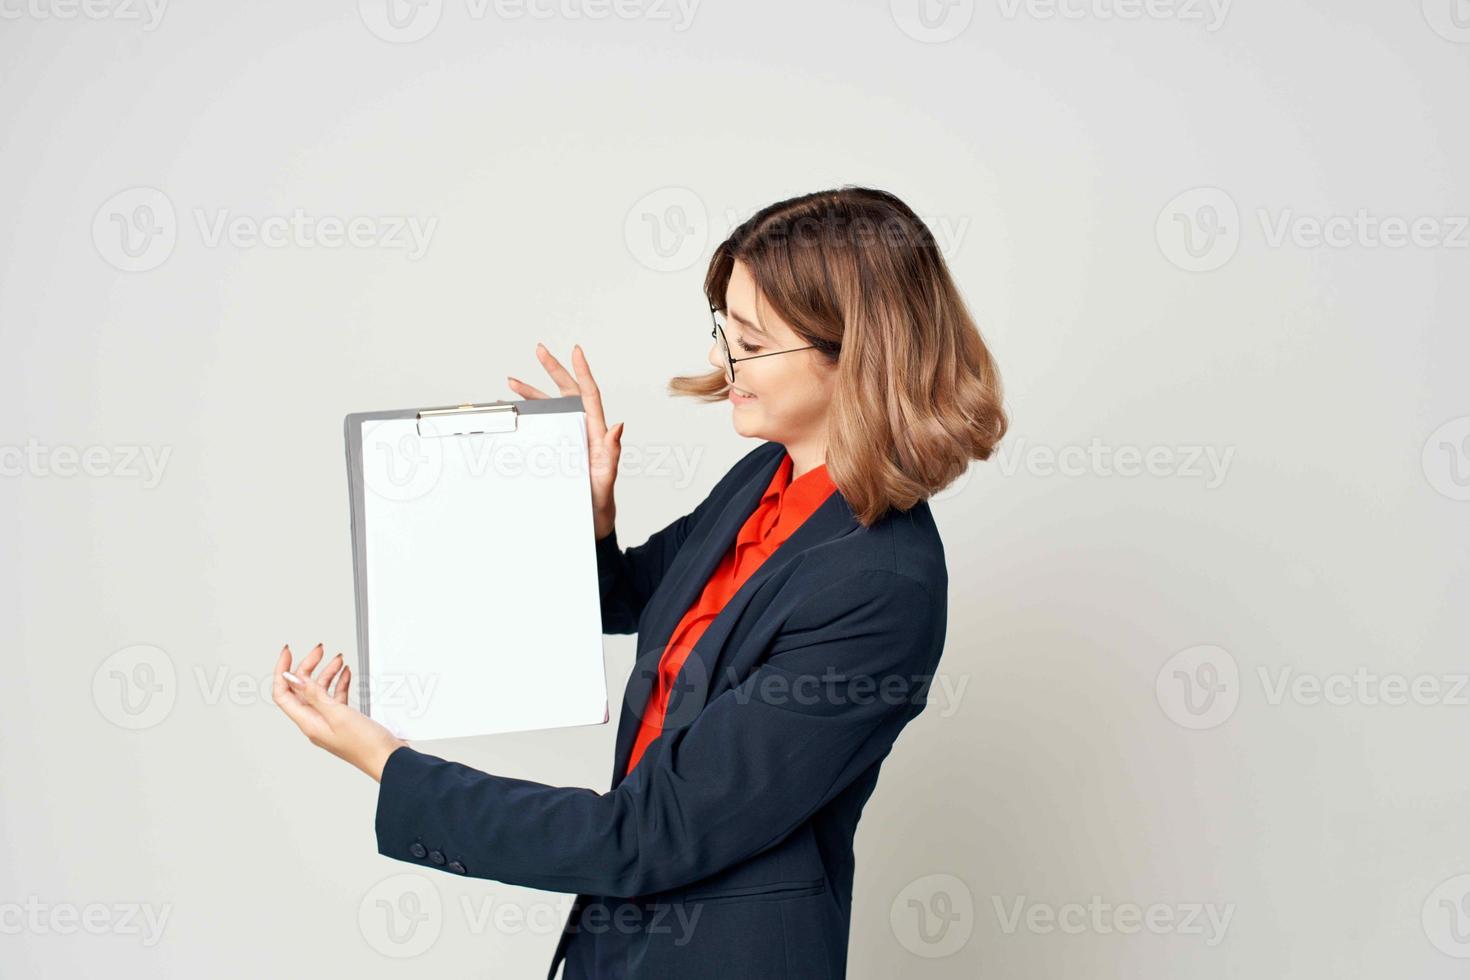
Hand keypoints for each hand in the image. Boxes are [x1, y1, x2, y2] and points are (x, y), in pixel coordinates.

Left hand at [271, 643, 408, 782]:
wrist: (388, 759)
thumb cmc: (365, 745)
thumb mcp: (337, 714)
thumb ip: (314, 694)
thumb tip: (291, 678)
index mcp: (308, 722)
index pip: (283, 693)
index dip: (282, 671)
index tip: (289, 652)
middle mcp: (315, 722)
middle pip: (302, 688)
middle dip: (308, 666)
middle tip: (320, 650)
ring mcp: (330, 721)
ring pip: (320, 691)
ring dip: (327, 673)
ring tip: (337, 659)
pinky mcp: (344, 720)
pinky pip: (335, 698)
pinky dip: (339, 683)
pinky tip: (345, 673)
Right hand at [507, 342, 622, 538]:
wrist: (590, 522)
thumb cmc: (601, 500)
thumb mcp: (607, 477)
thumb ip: (612, 452)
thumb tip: (618, 426)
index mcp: (594, 432)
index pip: (589, 395)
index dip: (582, 372)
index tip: (575, 351)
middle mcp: (581, 430)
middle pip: (566, 393)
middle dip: (553, 370)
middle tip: (539, 350)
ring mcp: (568, 438)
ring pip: (549, 408)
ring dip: (531, 393)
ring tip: (512, 382)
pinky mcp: (555, 450)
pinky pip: (540, 427)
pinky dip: (525, 417)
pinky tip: (511, 412)